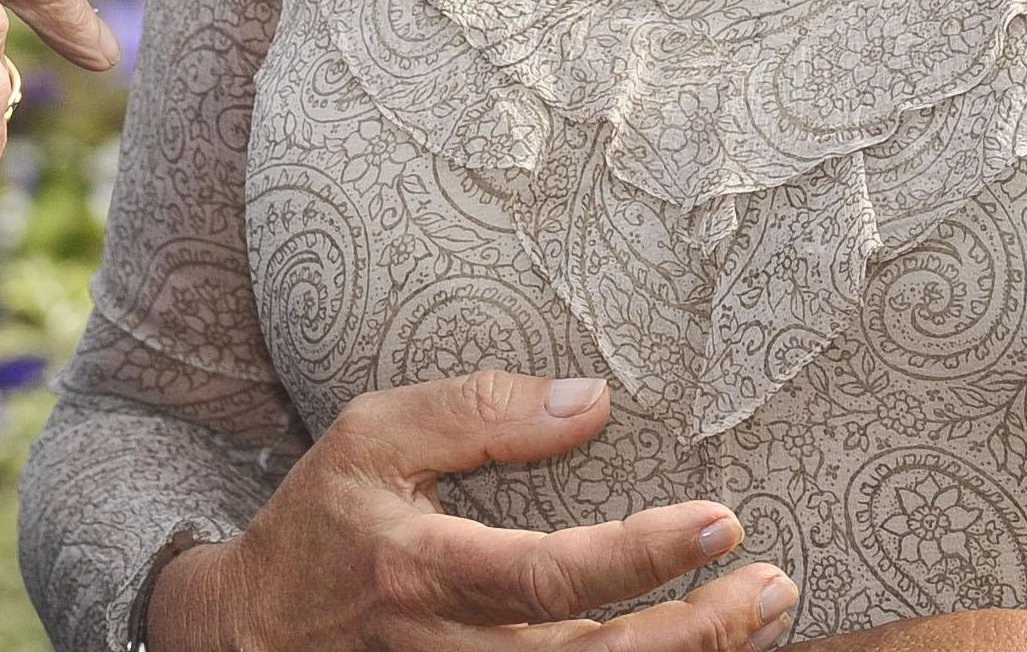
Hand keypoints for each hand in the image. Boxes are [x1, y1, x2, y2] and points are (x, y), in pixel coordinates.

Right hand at [151, 373, 795, 651]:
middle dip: (700, 632)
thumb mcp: (370, 436)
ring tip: (765, 614)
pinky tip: (702, 649)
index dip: (640, 557)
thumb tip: (593, 400)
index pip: (548, 577)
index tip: (719, 523)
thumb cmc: (321, 523)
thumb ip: (476, 413)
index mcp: (423, 572)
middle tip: (774, 584)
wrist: (252, 634)